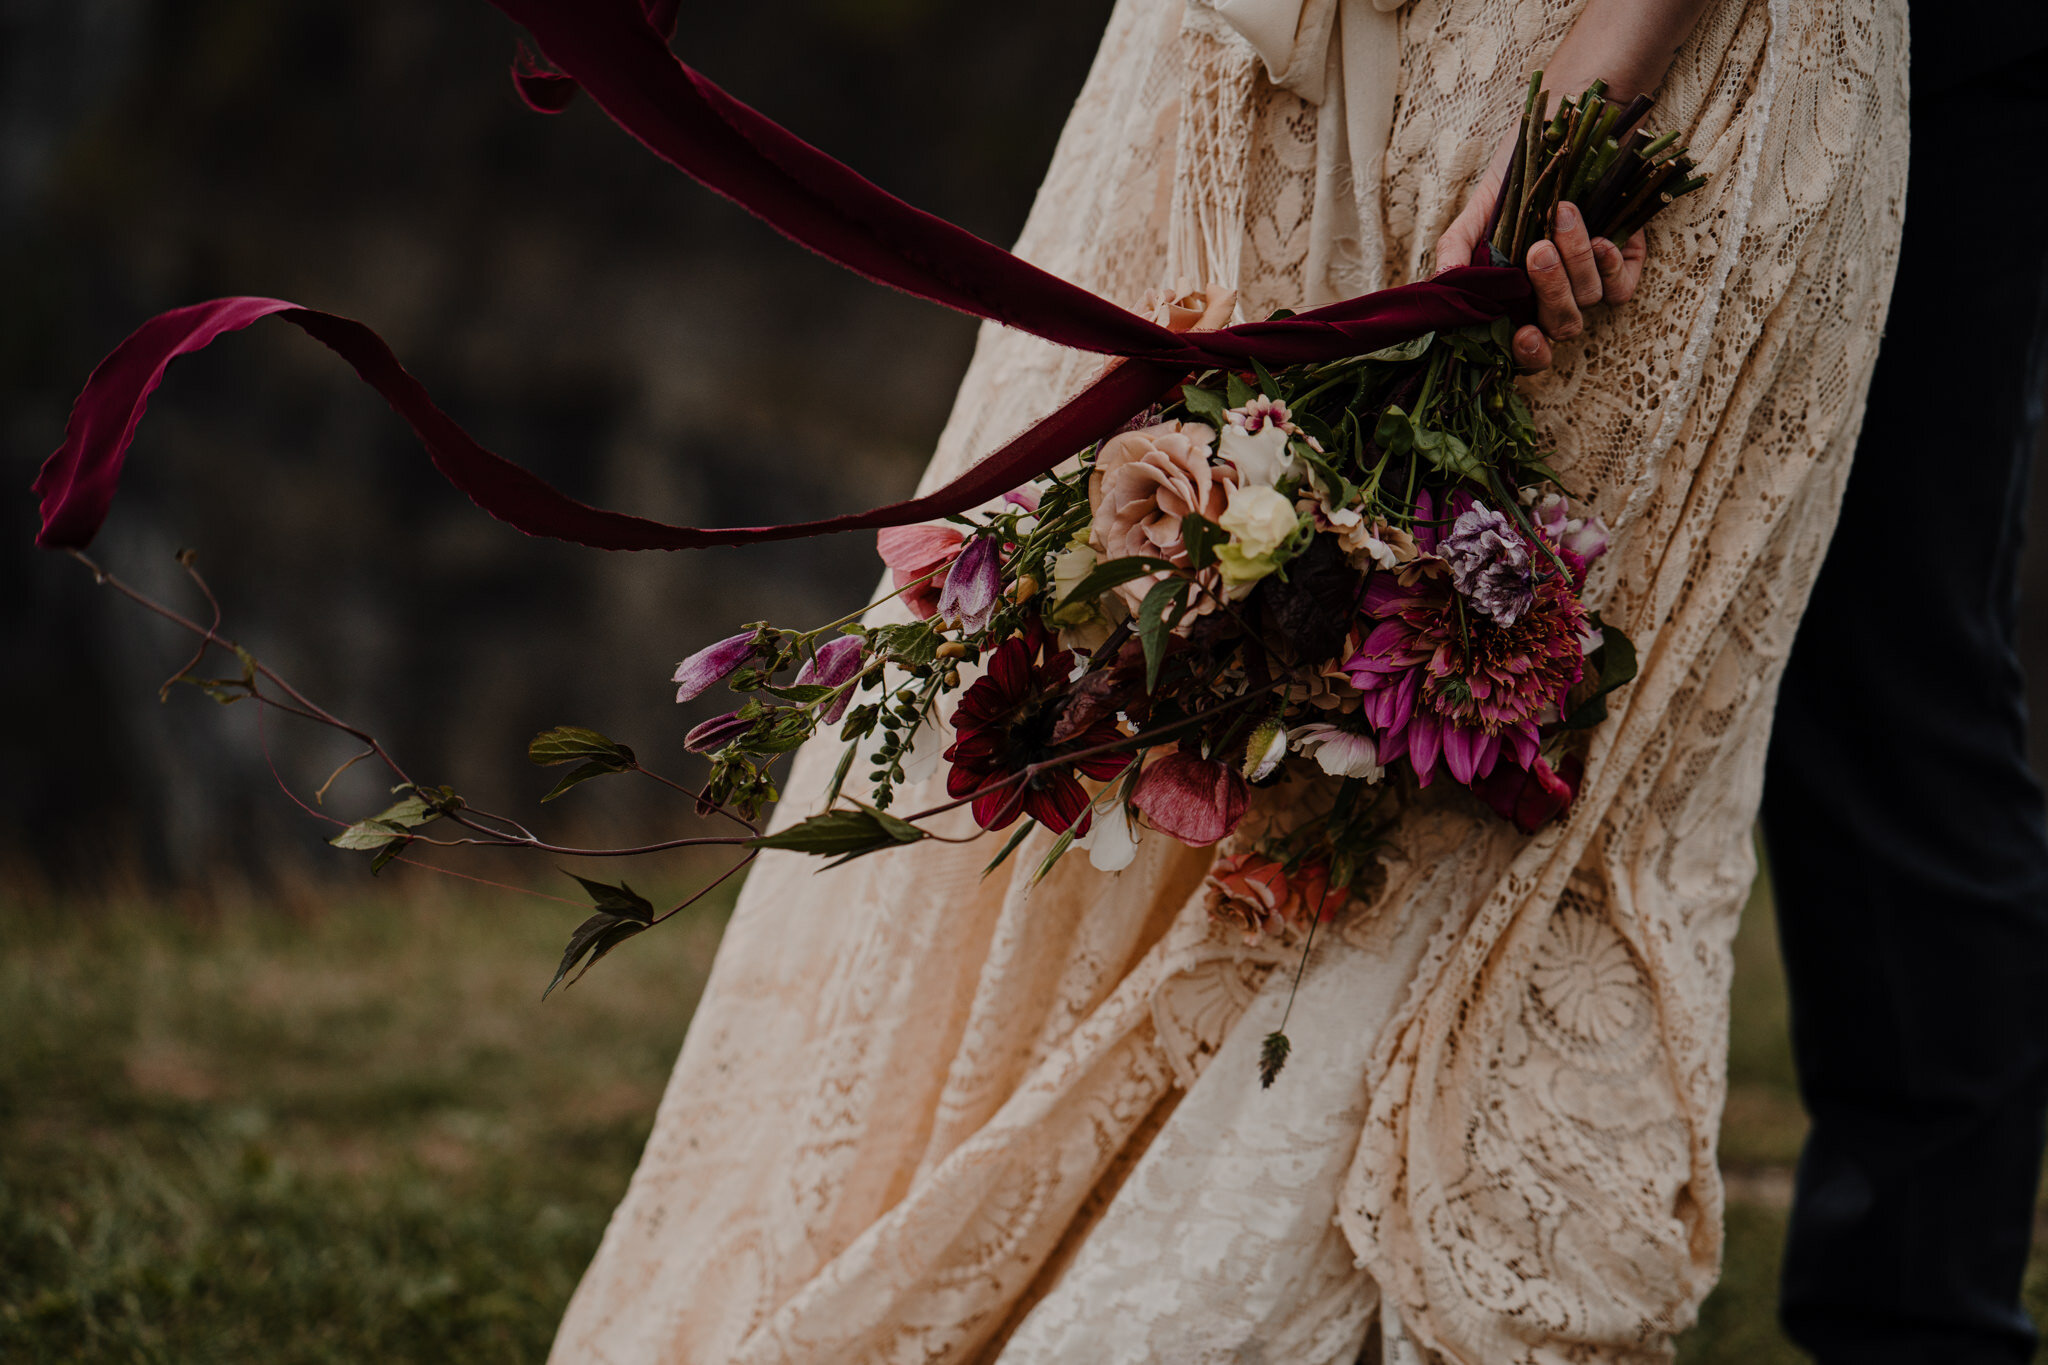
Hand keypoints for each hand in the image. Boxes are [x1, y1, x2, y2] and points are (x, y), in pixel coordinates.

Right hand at [1435, 164, 1646, 372]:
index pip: (1525, 347)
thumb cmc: (1517, 173)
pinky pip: (1621, 286)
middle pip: (1560, 326)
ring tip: (1561, 213)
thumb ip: (1457, 246)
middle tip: (1537, 250)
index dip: (1528, 354)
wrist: (1563, 127)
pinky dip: (1609, 265)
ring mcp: (1590, 280)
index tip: (1522, 336)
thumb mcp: (1479, 208)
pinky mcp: (1623, 262)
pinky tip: (1598, 237)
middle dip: (1551, 292)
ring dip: (1575, 260)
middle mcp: (1555, 295)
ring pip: (1588, 298)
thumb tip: (1439, 282)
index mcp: (1518, 297)